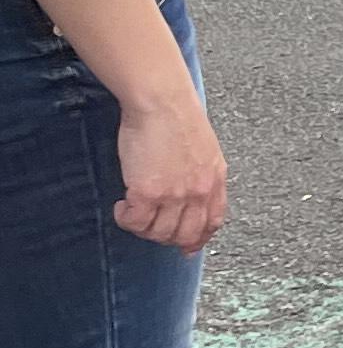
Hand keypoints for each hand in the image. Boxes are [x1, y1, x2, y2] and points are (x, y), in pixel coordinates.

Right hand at [116, 76, 226, 249]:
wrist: (162, 101)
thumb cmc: (177, 116)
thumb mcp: (205, 149)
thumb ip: (201, 174)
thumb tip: (192, 192)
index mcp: (215, 180)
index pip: (212, 223)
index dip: (197, 239)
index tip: (186, 246)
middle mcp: (199, 192)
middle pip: (185, 235)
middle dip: (165, 237)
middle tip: (149, 226)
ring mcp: (175, 195)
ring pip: (158, 233)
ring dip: (142, 228)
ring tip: (133, 212)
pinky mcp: (148, 192)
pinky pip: (135, 222)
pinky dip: (125, 219)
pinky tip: (122, 207)